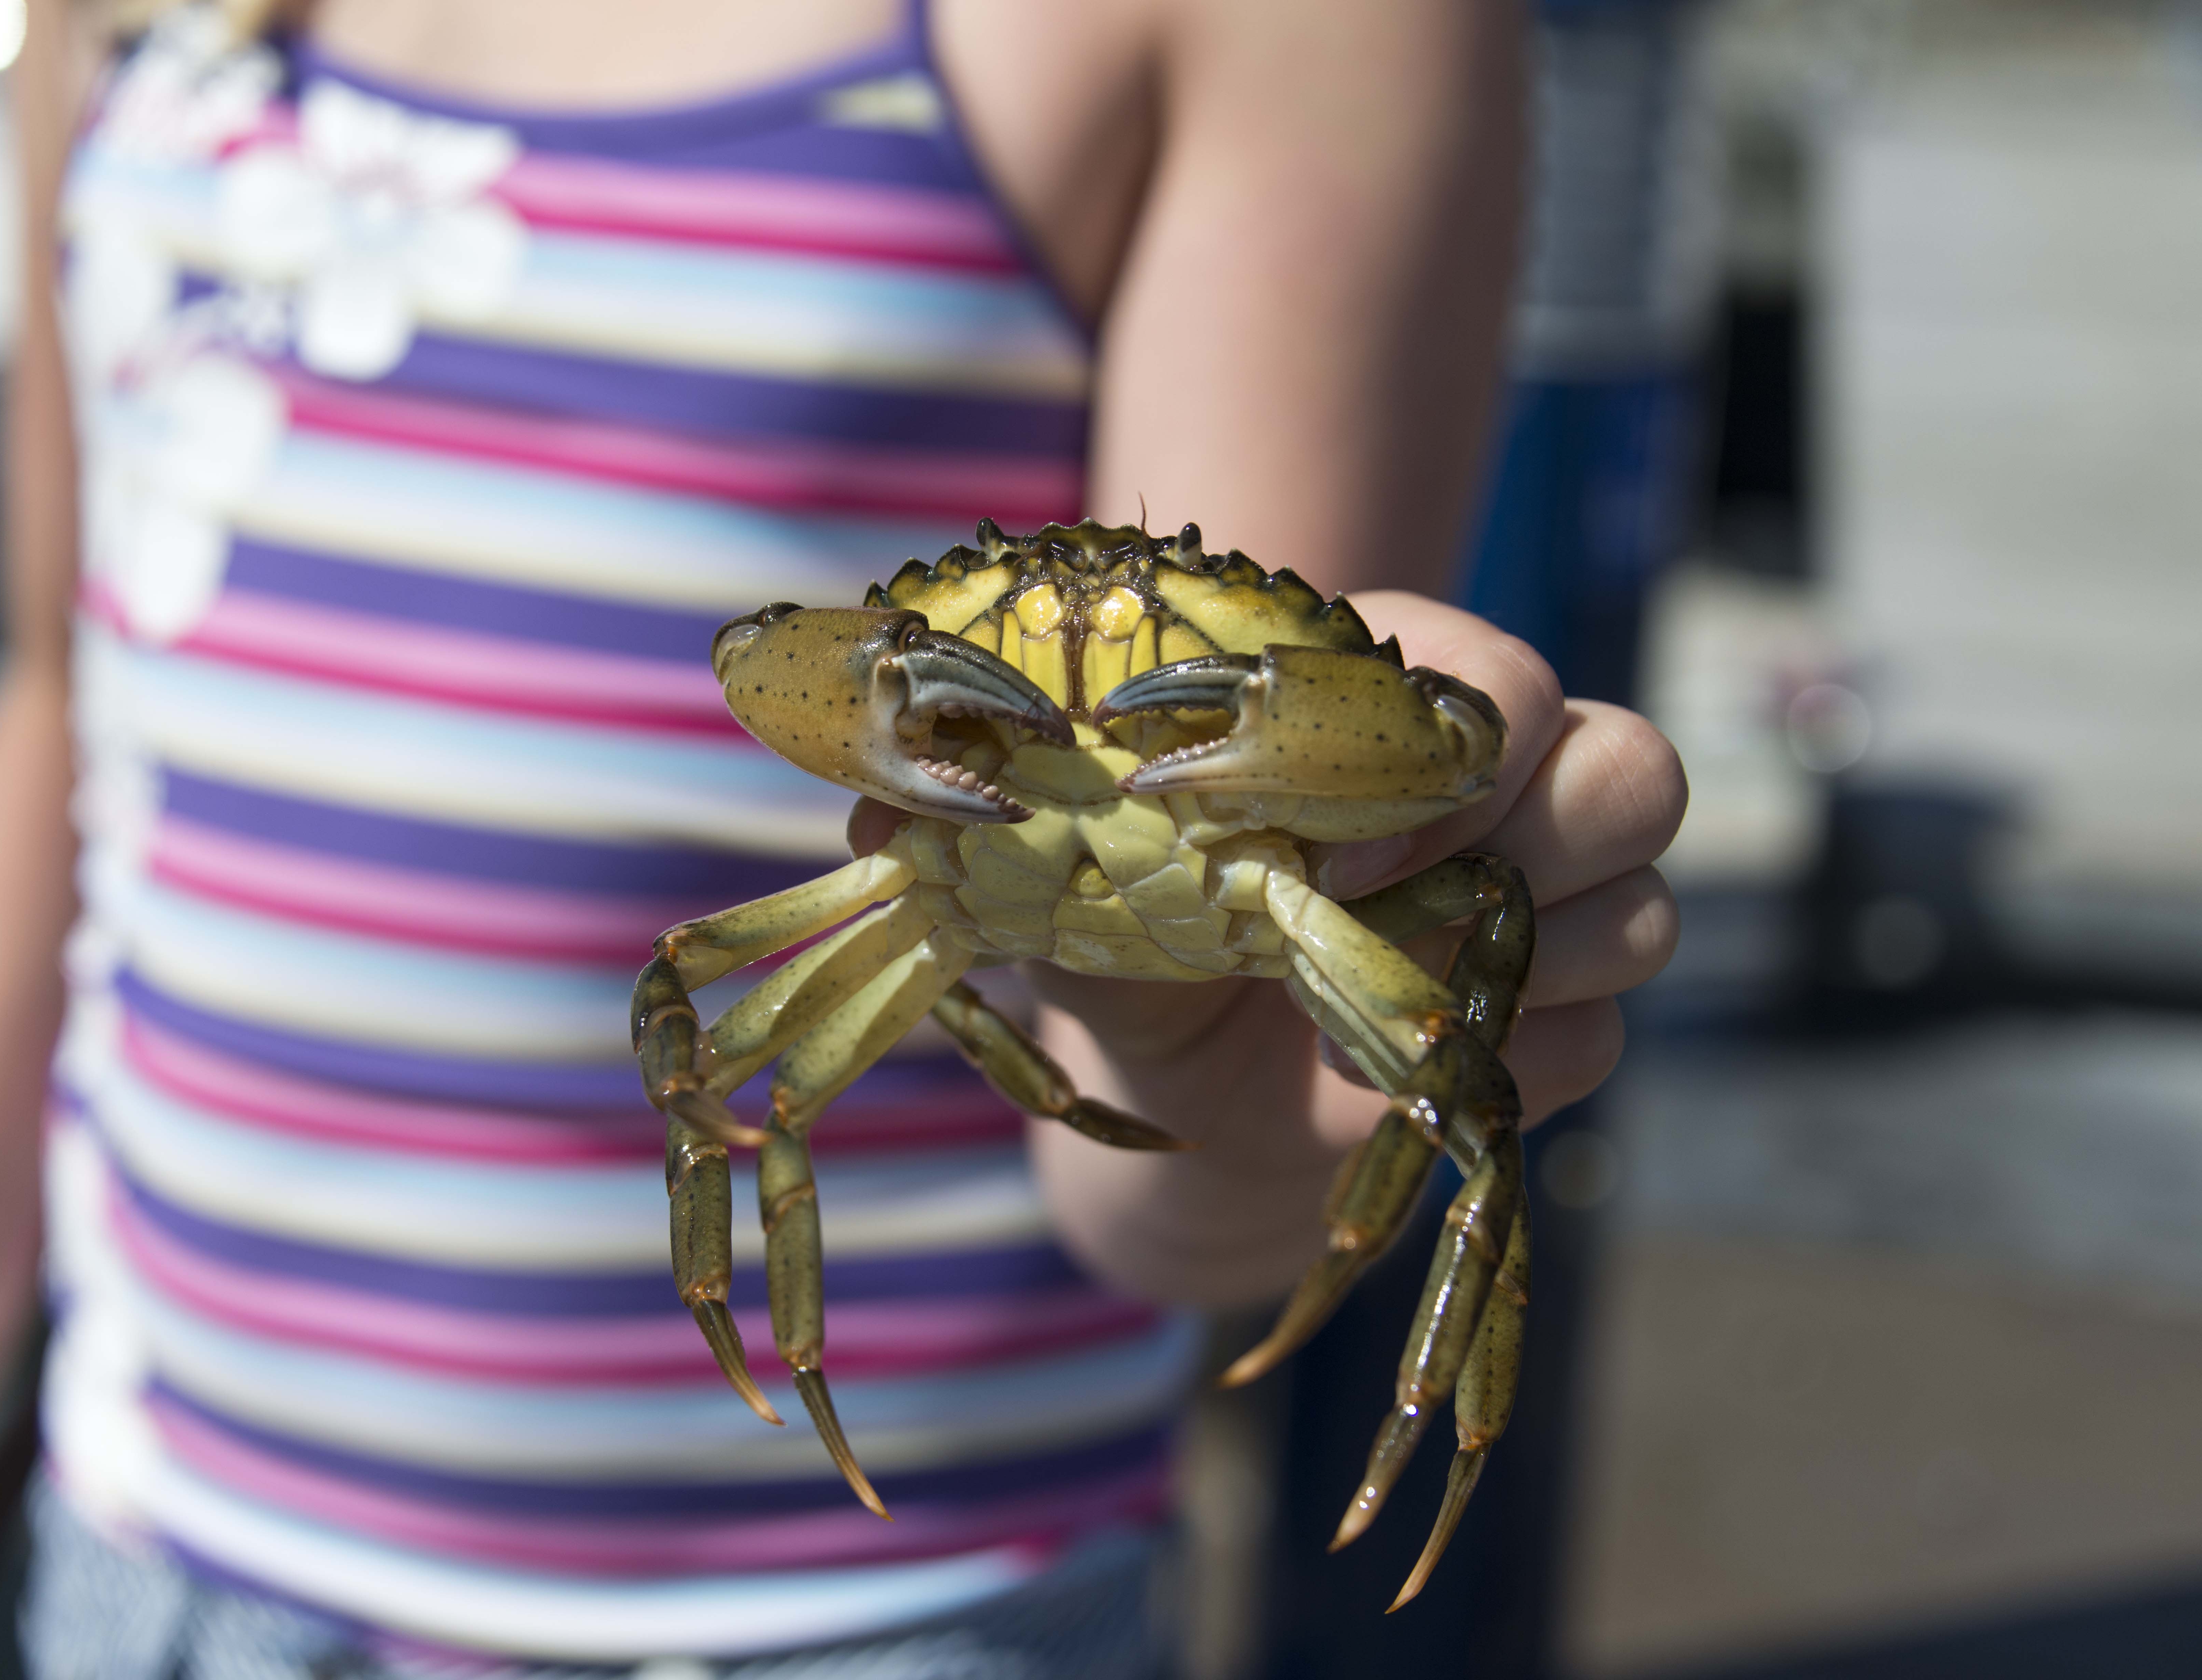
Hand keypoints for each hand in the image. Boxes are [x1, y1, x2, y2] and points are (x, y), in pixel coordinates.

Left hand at [850, 594, 1685, 1303]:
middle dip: (1529, 848)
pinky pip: (1599, 1045)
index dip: (1440, 759)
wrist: (1170, 1072)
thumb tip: (879, 800)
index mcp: (1384, 694)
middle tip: (1377, 908)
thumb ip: (995, 816)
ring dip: (1515, 968)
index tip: (1323, 842)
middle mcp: (1500, 781)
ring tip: (1368, 992)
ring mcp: (1552, 903)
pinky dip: (1503, 1068)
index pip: (1495, 677)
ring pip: (1646, 909)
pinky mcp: (1565, 1022)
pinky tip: (1385, 1069)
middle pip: (1629, 769)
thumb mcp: (1050, 863)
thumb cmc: (1116, 925)